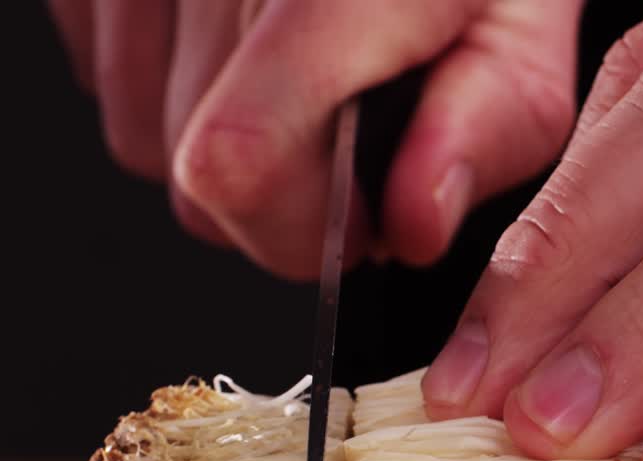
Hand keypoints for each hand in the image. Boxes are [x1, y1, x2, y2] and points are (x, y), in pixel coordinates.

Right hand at [47, 0, 581, 279]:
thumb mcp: (523, 34)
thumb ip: (487, 132)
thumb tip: (415, 225)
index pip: (239, 162)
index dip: (297, 232)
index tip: (359, 223)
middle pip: (193, 174)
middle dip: (279, 195)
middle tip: (346, 138)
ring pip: (143, 137)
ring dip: (225, 143)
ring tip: (303, 81)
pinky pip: (107, 76)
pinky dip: (175, 84)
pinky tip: (246, 50)